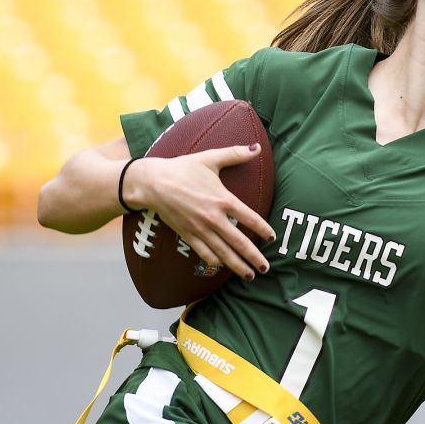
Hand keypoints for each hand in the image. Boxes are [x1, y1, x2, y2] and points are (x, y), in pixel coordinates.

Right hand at [126, 143, 275, 280]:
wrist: (152, 183)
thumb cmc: (182, 168)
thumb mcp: (210, 158)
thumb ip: (235, 154)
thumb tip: (257, 148)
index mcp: (223, 200)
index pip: (249, 218)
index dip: (263, 229)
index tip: (272, 238)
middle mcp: (213, 218)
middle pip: (239, 242)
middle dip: (253, 257)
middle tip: (266, 268)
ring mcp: (200, 229)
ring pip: (222, 253)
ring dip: (237, 266)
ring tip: (249, 275)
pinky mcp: (187, 235)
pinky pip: (203, 253)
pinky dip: (214, 262)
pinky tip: (222, 268)